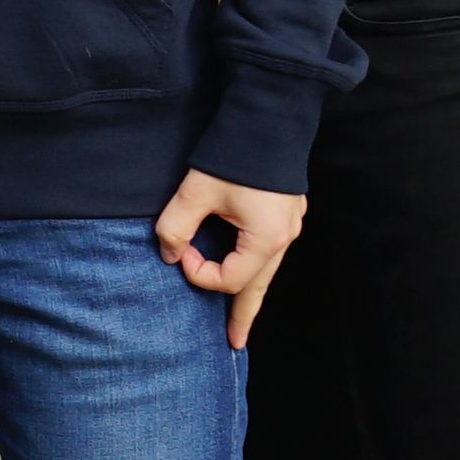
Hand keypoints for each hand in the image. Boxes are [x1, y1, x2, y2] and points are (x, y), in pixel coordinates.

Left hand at [153, 170, 304, 348]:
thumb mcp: (196, 193)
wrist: (269, 116)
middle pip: (259, 287)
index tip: (183, 250)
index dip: (200, 273)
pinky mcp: (286, 212)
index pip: (229, 279)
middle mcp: (283, 238)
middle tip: (234, 342)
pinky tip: (244, 267)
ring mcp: (289, 225)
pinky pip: (269, 250)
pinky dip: (255, 264)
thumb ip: (176, 227)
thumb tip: (171, 254)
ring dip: (248, 288)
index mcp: (265, 240)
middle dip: (244, 315)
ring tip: (238, 314)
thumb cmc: (235, 155)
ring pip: (266, 268)